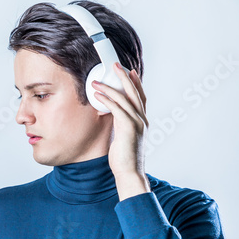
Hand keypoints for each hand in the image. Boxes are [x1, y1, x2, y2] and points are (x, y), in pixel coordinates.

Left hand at [92, 62, 150, 199]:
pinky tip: (98, 94)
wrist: (129, 173)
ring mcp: (137, 123)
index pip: (140, 97)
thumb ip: (121, 124)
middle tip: (115, 65)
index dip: (135, 83)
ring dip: (110, 87)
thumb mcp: (123, 137)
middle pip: (134, 93)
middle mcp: (142, 120)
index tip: (129, 71)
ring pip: (125, 98)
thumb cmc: (124, 158)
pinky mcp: (129, 128)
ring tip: (97, 80)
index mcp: (142, 121)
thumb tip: (112, 115)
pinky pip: (117, 109)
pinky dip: (107, 99)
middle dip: (124, 77)